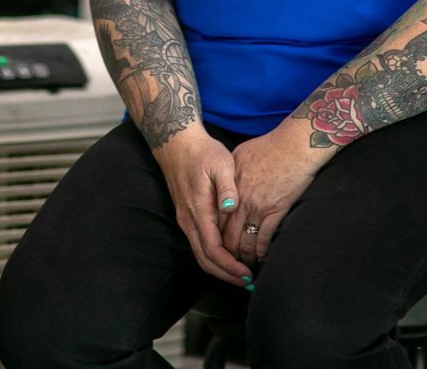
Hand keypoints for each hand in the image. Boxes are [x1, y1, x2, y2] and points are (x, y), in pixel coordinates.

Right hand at [150, 128, 248, 285]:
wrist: (177, 143)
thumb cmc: (203, 152)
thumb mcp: (221, 163)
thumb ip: (228, 187)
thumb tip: (231, 208)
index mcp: (198, 210)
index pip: (212, 249)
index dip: (229, 266)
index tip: (247, 275)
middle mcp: (188, 220)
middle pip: (204, 259)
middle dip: (226, 275)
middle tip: (248, 283)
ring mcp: (185, 219)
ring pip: (200, 254)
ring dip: (220, 268)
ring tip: (241, 274)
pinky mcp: (187, 216)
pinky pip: (199, 244)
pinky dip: (214, 256)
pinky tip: (229, 256)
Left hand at [220, 127, 321, 268]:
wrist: (293, 146)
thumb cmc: (268, 147)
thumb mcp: (238, 155)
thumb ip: (228, 176)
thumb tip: (224, 188)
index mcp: (229, 188)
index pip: (215, 220)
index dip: (214, 237)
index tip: (217, 248)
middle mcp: (239, 201)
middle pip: (226, 235)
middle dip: (226, 255)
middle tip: (229, 266)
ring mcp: (257, 208)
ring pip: (244, 242)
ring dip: (243, 258)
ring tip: (245, 268)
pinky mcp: (275, 211)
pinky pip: (263, 239)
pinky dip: (261, 253)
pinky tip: (261, 260)